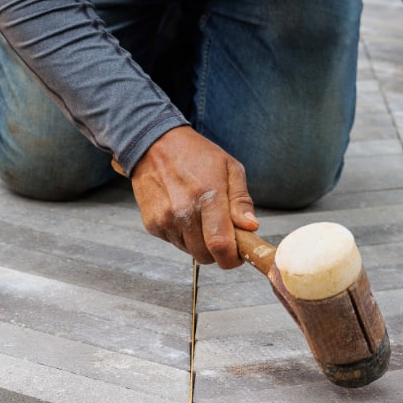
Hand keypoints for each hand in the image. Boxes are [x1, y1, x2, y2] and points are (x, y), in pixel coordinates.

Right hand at [130, 126, 257, 267]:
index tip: (239, 254)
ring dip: (200, 242)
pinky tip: (182, 213)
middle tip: (222, 231)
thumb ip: (241, 200)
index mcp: (207, 195)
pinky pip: (175, 243)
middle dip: (218, 251)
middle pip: (206, 255)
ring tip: (200, 215)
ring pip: (190, 252)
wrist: (154, 144)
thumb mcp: (229, 167)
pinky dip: (183, 235)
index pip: (220, 245)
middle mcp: (183, 211)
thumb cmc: (196, 154)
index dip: (232, 258)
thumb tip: (250, 227)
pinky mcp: (152, 224)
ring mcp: (165, 219)